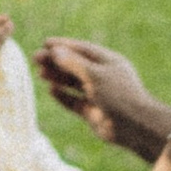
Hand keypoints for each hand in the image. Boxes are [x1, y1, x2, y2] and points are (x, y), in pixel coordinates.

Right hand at [35, 37, 170, 162]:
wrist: (135, 127)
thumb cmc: (119, 95)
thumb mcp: (95, 74)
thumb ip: (74, 63)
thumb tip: (55, 51)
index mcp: (109, 62)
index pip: (83, 50)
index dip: (64, 46)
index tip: (46, 43)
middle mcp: (103, 77)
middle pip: (75, 65)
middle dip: (56, 62)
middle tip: (35, 58)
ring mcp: (98, 95)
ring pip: (74, 83)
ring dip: (58, 77)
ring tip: (40, 73)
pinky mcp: (93, 112)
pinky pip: (75, 102)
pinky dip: (63, 96)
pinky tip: (51, 90)